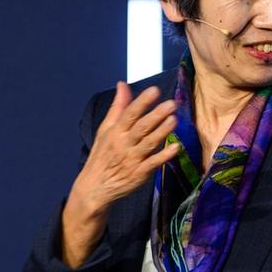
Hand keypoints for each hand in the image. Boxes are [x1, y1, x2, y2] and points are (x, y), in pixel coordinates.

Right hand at [69, 81, 179, 218]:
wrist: (95, 187)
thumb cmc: (102, 155)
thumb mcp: (105, 130)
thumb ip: (117, 107)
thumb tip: (122, 84)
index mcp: (115, 131)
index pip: (129, 114)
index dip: (142, 102)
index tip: (155, 90)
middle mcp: (124, 144)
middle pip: (141, 127)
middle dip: (156, 115)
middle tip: (172, 104)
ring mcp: (132, 159)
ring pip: (149, 143)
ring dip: (162, 132)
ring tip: (174, 119)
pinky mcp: (140, 174)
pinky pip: (153, 163)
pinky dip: (164, 156)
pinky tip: (176, 147)